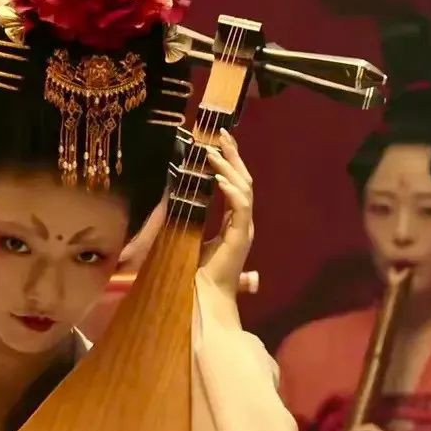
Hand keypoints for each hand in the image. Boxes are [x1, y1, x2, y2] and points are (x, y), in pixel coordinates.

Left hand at [195, 129, 254, 327]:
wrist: (204, 295)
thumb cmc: (198, 271)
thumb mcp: (195, 237)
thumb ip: (197, 218)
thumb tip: (186, 199)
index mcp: (236, 221)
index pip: (238, 184)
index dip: (231, 162)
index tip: (219, 142)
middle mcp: (244, 222)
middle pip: (244, 180)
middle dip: (233, 156)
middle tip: (221, 135)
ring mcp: (244, 229)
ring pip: (244, 189)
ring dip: (228, 168)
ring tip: (213, 152)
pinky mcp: (240, 237)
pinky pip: (240, 207)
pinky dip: (230, 190)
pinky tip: (217, 178)